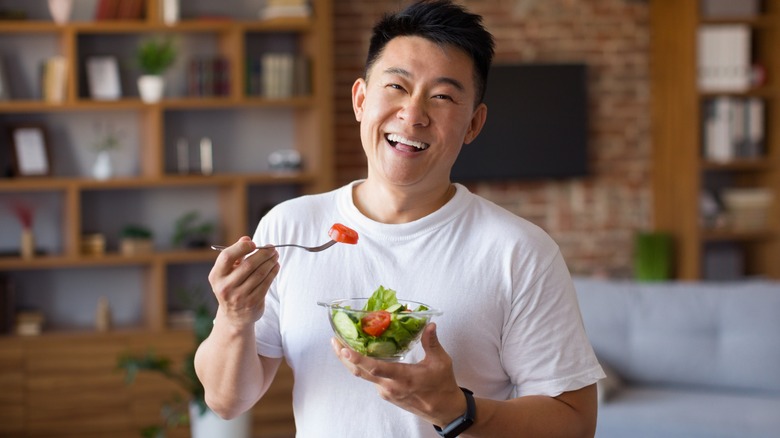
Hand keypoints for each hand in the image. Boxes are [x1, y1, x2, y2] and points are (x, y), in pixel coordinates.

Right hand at [208, 236, 279, 328]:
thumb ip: (236, 255)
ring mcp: (239, 296)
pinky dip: (273, 272)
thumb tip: (246, 238)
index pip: (227, 257)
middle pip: (248, 265)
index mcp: (216, 276)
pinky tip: (276, 266)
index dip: (241, 247)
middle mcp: (225, 287)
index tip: (253, 243)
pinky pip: (266, 284)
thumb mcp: (228, 272)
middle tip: (272, 248)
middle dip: (263, 254)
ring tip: (275, 256)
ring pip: (260, 274)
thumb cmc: (232, 286)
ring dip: (270, 262)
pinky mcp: (252, 303)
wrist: (234, 316)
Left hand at [330, 323, 466, 426]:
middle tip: (334, 340)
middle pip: (360, 372)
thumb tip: (429, 325)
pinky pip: (371, 379)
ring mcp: (386, 392)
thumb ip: (431, 342)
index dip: (357, 359)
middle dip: (344, 356)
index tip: (344, 349)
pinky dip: (363, 366)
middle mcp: (390, 387)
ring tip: (342, 344)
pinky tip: (360, 355)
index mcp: (403, 378)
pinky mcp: (386, 394)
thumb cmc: (442, 386)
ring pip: (363, 376)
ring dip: (352, 361)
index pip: (375, 368)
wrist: (444, 410)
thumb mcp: (441, 362)